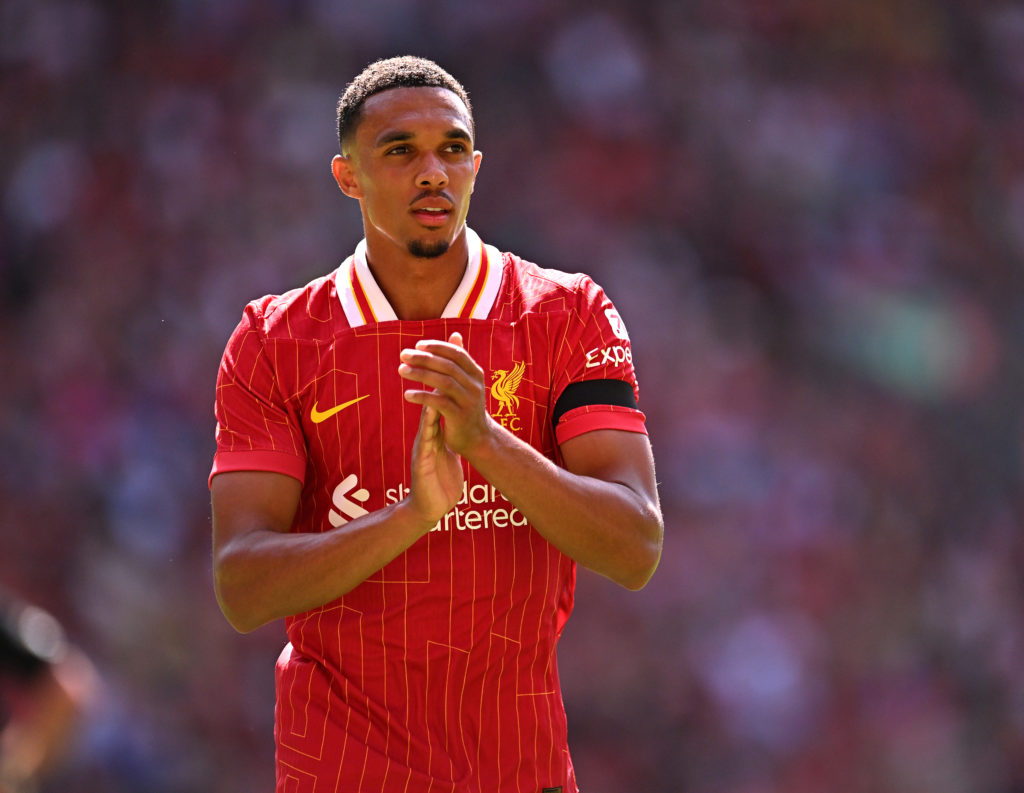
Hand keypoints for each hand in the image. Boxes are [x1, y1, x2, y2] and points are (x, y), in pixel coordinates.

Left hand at [398, 332, 492, 456]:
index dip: (437, 347)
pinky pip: (439, 403)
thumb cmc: (466, 406)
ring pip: (443, 382)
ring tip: (401, 370)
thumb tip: (455, 334)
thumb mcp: (466, 381)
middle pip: (448, 366)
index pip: (456, 354)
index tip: (417, 345)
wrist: (477, 438)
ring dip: (420, 374)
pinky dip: (422, 396)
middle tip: (403, 355)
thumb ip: (458, 360)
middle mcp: (475, 385)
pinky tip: (407, 394)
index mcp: (476, 374)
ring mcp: (469, 401)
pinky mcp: (460, 417)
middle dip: (424, 358)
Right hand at [399, 332, 485, 526]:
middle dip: (429, 379)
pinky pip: (426, 441)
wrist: (430, 507)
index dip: (443, 379)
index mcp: (433, 432)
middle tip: (430, 354)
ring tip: (427, 377)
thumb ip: (446, 432)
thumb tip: (452, 415)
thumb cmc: (439, 479)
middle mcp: (426, 435)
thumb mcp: (445, 450)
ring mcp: (423, 447)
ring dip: (423, 398)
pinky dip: (427, 427)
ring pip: (424, 418)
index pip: (437, 400)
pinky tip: (429, 413)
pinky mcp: (423, 462)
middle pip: (427, 402)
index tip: (452, 354)